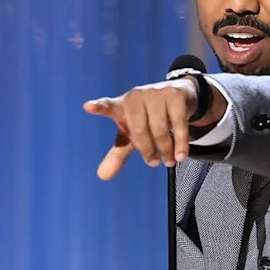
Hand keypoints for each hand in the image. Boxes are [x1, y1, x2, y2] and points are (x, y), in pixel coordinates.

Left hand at [83, 77, 222, 179]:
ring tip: (170, 161)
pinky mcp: (174, 95)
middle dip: (147, 150)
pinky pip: (178, 124)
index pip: (108, 106)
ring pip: (159, 129)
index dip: (99, 107)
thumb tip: (102, 176)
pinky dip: (180, 143)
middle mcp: (136, 97)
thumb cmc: (149, 117)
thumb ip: (118, 154)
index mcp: (121, 106)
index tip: (88, 106)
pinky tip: (181, 155)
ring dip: (165, 150)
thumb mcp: (132, 135)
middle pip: (139, 130)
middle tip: (154, 163)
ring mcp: (156, 94)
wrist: (177, 94)